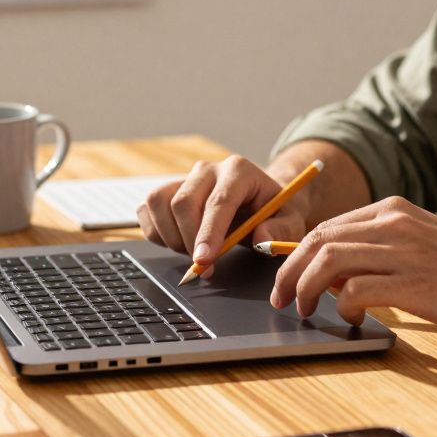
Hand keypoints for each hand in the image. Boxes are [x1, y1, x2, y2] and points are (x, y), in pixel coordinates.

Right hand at [137, 156, 310, 271]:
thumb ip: (282, 231)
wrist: (256, 201)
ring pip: (159, 204)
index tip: (203, 260)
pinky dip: (157, 233)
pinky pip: (147, 211)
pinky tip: (178, 241)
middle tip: (204, 266)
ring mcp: (183, 178)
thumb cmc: (272, 212)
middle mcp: (207, 169)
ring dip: (171, 237)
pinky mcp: (166, 190)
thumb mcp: (290, 222)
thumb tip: (262, 239)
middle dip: (188, 241)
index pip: (218, 202)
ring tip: (194, 251)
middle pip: (183, 202)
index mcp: (239, 171)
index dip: (208, 233)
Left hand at [271, 197, 436, 336]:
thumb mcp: (423, 245)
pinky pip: (355, 289)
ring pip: (328, 260)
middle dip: (289, 271)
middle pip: (318, 239)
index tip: (287, 277)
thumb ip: (381, 252)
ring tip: (303, 309)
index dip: (297, 253)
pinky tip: (347, 319)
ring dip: (305, 287)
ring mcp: (403, 251)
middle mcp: (394, 223)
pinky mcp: (413, 283)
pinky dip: (340, 305)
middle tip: (282, 297)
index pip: (327, 226)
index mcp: (394, 210)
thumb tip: (337, 275)